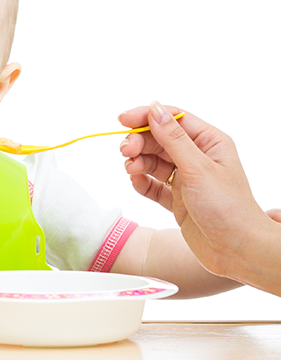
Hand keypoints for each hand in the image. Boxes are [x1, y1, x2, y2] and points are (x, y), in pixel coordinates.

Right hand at [118, 102, 278, 288]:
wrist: (237, 250)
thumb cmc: (227, 206)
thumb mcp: (197, 168)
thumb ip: (173, 138)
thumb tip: (154, 108)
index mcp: (209, 142)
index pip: (173, 119)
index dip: (146, 116)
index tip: (122, 120)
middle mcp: (197, 157)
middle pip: (159, 140)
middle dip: (139, 143)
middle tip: (125, 151)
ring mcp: (186, 179)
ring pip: (153, 161)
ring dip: (138, 162)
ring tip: (131, 170)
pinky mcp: (176, 199)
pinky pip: (153, 185)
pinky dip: (142, 182)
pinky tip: (136, 183)